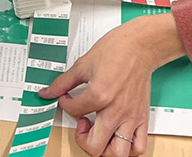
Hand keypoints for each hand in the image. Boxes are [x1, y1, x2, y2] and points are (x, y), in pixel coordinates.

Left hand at [41, 13, 185, 156]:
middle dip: (82, 139)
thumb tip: (49, 91)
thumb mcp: (84, 63)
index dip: (65, 104)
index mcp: (99, 95)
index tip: (67, 98)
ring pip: (118, 153)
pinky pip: (139, 146)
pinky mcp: (142, 117)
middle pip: (95, 145)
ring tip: (100, 135)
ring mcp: (131, 117)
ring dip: (105, 149)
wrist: (140, 45)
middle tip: (82, 124)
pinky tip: (118, 135)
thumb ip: (64, 82)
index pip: (74, 112)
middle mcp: (116, 110)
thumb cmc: (117, 50)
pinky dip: (128, 148)